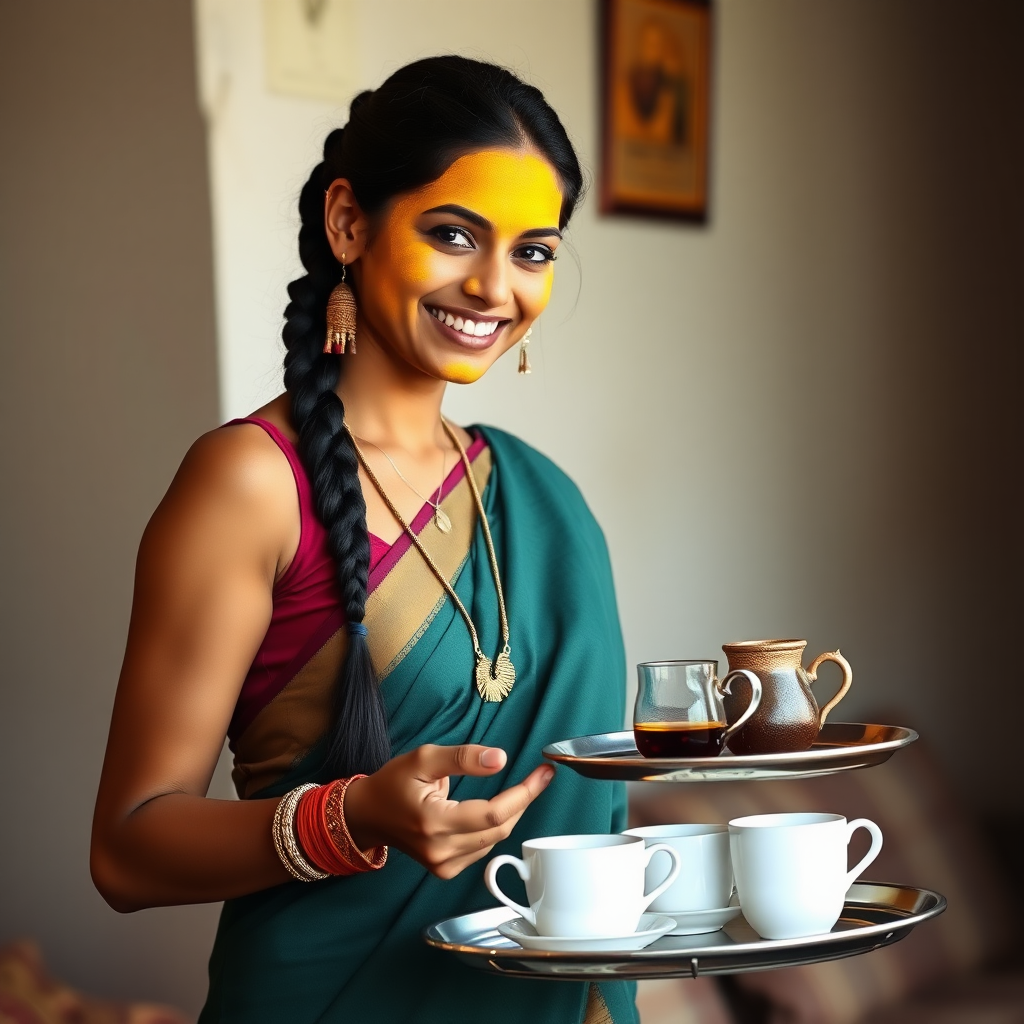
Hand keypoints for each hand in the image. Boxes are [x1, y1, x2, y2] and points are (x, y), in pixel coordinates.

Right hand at [343, 745, 554, 878]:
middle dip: (524, 801)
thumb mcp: (424, 758)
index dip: (524, 793)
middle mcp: (441, 851)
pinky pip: (483, 847)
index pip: (493, 814)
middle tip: (539, 776)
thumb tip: (501, 759)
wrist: (367, 815)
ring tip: (518, 789)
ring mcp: (443, 865)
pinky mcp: (445, 870)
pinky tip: (493, 809)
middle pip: (500, 829)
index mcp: (434, 822)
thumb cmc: (393, 783)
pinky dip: (494, 827)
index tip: (545, 773)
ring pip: (495, 840)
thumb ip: (463, 758)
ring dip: (511, 814)